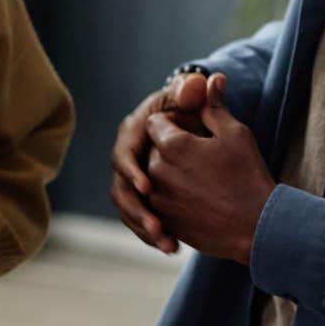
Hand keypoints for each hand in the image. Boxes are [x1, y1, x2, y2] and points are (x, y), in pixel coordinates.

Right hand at [110, 72, 211, 253]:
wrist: (193, 127)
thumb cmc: (191, 108)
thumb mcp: (193, 101)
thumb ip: (194, 93)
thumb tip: (203, 79)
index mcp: (133, 131)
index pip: (124, 153)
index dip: (133, 171)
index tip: (148, 187)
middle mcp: (127, 156)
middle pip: (121, 189)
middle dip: (138, 211)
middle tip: (158, 227)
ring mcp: (131, 179)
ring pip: (128, 209)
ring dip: (144, 228)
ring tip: (168, 243)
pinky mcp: (141, 197)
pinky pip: (138, 220)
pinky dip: (152, 235)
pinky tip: (173, 246)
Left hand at [144, 74, 274, 262]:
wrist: (257, 228)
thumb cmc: (248, 176)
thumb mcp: (236, 134)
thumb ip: (214, 106)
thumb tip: (212, 78)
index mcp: (172, 145)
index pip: (156, 121)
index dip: (174, 123)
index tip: (194, 131)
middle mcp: (157, 171)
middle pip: (152, 149)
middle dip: (170, 148)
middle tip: (201, 156)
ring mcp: (158, 199)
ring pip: (153, 176)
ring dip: (170, 173)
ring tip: (202, 179)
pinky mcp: (164, 222)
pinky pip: (158, 202)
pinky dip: (172, 197)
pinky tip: (198, 199)